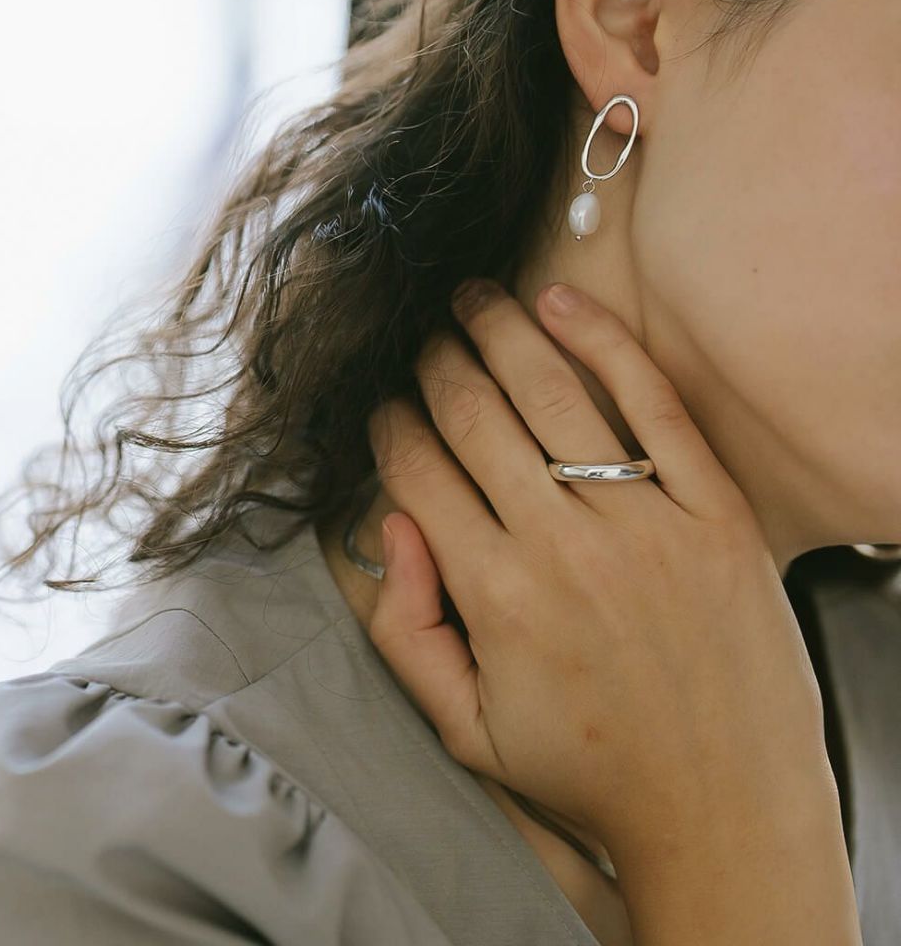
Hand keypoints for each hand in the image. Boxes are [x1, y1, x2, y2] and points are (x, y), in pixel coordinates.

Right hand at [364, 279, 830, 855]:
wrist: (725, 810)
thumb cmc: (589, 770)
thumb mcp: (467, 730)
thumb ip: (406, 629)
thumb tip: (390, 524)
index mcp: (496, 597)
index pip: (416, 471)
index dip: (388, 423)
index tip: (383, 403)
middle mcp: (562, 548)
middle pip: (473, 416)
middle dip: (434, 364)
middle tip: (422, 339)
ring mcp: (644, 523)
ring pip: (550, 394)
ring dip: (498, 330)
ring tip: (470, 298)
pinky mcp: (715, 512)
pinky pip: (653, 404)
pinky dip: (603, 342)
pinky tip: (561, 303)